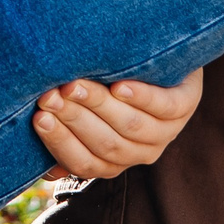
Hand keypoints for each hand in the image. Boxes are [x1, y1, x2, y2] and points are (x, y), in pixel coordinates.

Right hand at [34, 68, 204, 180]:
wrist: (160, 54)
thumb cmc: (110, 82)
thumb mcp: (88, 110)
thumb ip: (66, 131)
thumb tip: (42, 169)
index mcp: (114, 160)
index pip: (83, 163)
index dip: (60, 143)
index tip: (38, 118)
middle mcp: (141, 152)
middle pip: (105, 144)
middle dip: (73, 119)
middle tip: (49, 96)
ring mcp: (166, 130)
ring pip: (130, 126)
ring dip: (99, 106)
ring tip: (74, 86)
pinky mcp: (186, 104)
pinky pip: (164, 107)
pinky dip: (141, 98)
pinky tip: (120, 86)